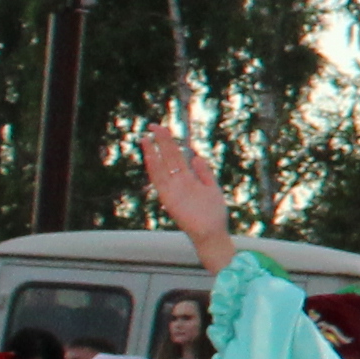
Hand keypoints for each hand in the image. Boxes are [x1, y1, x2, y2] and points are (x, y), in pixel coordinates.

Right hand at [138, 124, 238, 272]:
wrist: (212, 234)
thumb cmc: (213, 214)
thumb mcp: (212, 189)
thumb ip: (204, 173)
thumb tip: (197, 156)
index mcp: (188, 180)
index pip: (177, 157)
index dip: (171, 143)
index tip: (165, 130)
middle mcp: (178, 183)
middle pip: (168, 157)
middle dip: (162, 141)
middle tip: (154, 125)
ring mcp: (173, 190)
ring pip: (161, 166)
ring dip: (153, 152)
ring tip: (146, 136)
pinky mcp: (169, 198)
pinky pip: (159, 180)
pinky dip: (154, 167)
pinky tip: (150, 155)